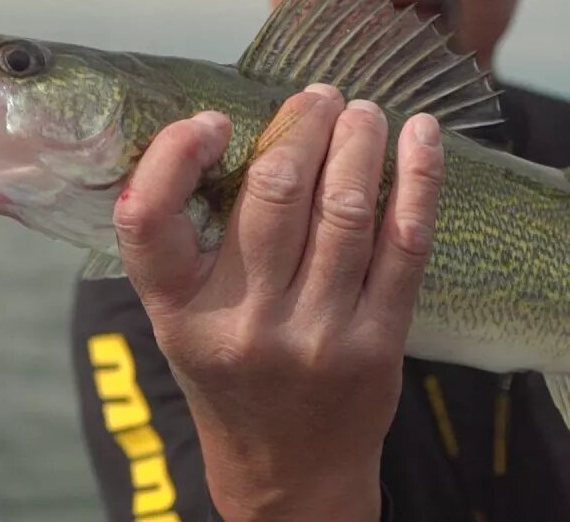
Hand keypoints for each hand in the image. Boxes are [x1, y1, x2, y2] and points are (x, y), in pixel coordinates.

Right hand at [113, 83, 445, 521]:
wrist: (290, 471)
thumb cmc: (233, 376)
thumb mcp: (186, 320)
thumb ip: (196, 243)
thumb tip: (247, 130)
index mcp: (178, 311)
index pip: (148, 218)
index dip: (174, 154)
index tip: (212, 121)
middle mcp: (243, 323)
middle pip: (272, 194)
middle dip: (303, 126)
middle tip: (321, 98)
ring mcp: (316, 335)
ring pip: (343, 209)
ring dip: (359, 142)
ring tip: (364, 111)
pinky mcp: (377, 342)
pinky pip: (403, 243)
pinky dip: (417, 181)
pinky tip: (422, 138)